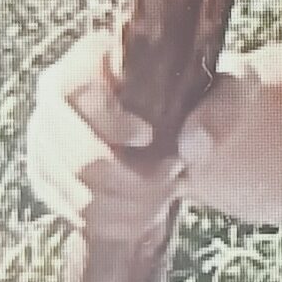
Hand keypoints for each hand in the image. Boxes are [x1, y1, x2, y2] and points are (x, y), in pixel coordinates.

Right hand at [24, 30, 219, 241]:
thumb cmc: (207, 97)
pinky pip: (72, 214)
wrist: (189, 130)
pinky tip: (148, 213)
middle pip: (69, 154)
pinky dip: (116, 223)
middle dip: (127, 180)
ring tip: (168, 192)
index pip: (72, 88)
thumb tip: (192, 146)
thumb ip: (224, 108)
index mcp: (94, 58)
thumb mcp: (234, 89)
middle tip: (175, 175)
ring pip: (72, 190)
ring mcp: (47, 141)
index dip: (106, 120)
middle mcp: (57, 97)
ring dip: (127, 205)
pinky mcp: (51, 180)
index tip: (149, 136)